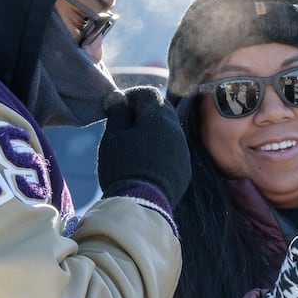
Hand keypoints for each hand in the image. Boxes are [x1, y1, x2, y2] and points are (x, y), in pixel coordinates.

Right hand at [96, 86, 190, 206]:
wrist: (142, 205)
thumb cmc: (123, 166)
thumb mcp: (113, 136)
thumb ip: (117, 112)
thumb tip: (117, 96)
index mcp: (159, 117)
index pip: (148, 93)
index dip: (131, 95)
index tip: (117, 107)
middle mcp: (177, 131)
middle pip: (161, 110)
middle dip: (142, 113)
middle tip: (123, 125)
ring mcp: (183, 151)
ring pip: (167, 132)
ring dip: (152, 132)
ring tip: (132, 146)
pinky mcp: (184, 170)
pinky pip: (172, 151)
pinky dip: (159, 150)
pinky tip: (144, 163)